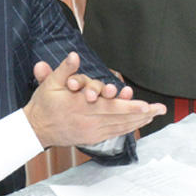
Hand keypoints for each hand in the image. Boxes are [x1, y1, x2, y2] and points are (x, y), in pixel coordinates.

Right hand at [24, 52, 165, 147]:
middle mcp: (88, 121)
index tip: (145, 105)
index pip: (110, 107)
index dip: (129, 107)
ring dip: (139, 120)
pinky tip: (140, 122)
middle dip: (142, 113)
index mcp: (81, 107)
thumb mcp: (51, 83)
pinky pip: (114, 133)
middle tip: (160, 109)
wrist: (35, 129)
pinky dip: (128, 128)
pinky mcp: (92, 138)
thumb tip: (73, 56)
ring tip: (155, 113)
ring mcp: (91, 132)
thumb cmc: (45, 104)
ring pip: (120, 127)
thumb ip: (65, 70)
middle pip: (120, 118)